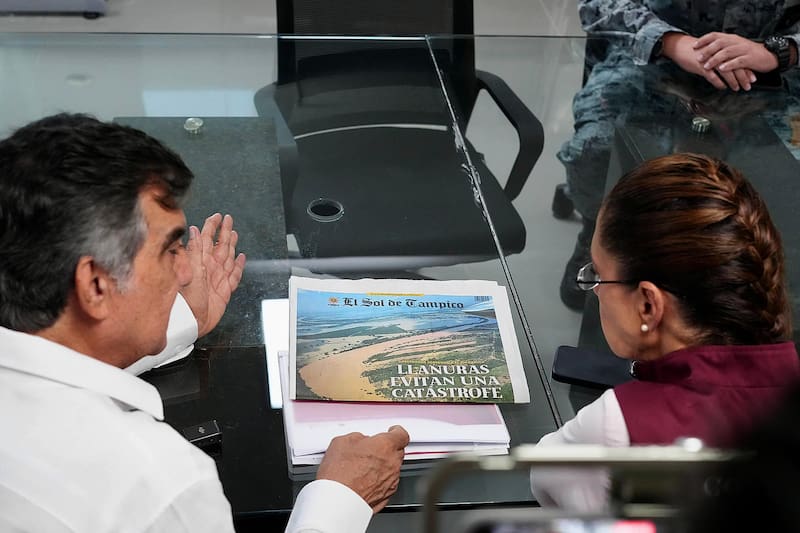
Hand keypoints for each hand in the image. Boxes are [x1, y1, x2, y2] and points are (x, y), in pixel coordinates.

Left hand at [180, 213, 245, 336]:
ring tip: (234, 234)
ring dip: (231, 245)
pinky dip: (239, 267)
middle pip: (220, 245)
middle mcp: (210, 268)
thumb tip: (194, 231)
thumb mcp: (189, 272)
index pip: (207, 239)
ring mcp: (218, 279)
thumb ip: (193, 251)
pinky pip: (234, 276)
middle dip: (224, 232)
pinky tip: (241, 259)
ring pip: (227, 257)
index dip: (212, 227)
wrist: (191, 322)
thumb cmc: (185, 300)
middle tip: (228, 219)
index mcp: (200, 261)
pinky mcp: (225, 290)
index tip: (217, 216)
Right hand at [317, 425, 409, 512]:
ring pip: (392, 469)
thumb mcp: (343, 442)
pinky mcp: (386, 496)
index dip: (396, 432)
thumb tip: (361, 441)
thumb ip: (359, 437)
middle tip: (370, 451)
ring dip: (382, 467)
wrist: (337, 502)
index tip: (393, 431)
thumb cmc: (340, 474)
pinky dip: (378, 481)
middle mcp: (392, 463)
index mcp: (385, 446)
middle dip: (386, 450)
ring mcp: (391, 481)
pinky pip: (386, 484)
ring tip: (362, 469)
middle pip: (397, 452)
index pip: (401, 435)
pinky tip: (363, 482)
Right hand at [662, 32, 755, 90]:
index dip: (747, 69)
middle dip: (743, 77)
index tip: (752, 78)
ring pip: (726, 71)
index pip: (739, 60)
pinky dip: (718, 82)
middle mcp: (719, 53)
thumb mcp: (712, 52)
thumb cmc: (697, 51)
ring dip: (732, 81)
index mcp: (723, 49)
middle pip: (735, 65)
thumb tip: (731, 67)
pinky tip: (723, 87)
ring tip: (737, 88)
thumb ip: (722, 58)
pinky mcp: (701, 65)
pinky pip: (712, 75)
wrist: (681, 47)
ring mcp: (710, 59)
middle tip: (748, 86)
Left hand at [694, 32, 778, 75]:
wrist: (769, 56)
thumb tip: (704, 52)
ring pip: (727, 52)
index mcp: (732, 39)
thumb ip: (722, 49)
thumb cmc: (749, 54)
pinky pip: (738, 61)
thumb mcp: (734, 48)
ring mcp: (744, 50)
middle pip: (719, 43)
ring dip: (715, 59)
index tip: (694, 46)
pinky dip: (729, 65)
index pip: (715, 35)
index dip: (704, 40)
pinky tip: (722, 69)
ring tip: (706, 66)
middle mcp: (737, 42)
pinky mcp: (750, 58)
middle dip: (707, 51)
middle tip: (698, 58)